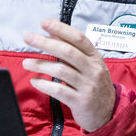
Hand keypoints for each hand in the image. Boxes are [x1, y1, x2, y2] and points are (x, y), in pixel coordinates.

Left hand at [23, 18, 115, 132]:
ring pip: (61, 70)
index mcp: (95, 57)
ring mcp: (88, 86)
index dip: (61, 29)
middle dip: (46, 43)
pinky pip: (59, 90)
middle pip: (68, 51)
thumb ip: (72, 50)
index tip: (44, 23)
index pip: (78, 38)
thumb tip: (53, 33)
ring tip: (26, 63)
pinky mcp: (80, 101)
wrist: (109, 113)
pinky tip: (35, 80)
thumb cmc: (95, 85)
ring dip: (41, 64)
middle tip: (28, 38)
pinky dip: (44, 84)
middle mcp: (93, 69)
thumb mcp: (89, 65)